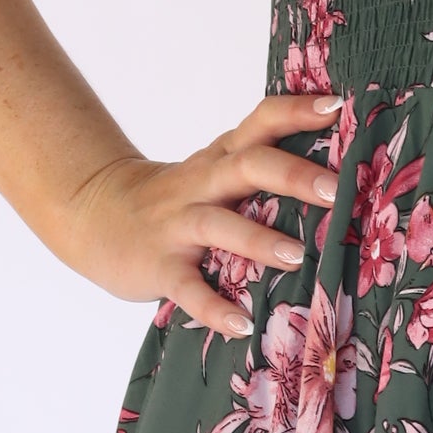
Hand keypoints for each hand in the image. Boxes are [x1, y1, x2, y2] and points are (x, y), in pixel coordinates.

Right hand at [50, 93, 344, 339]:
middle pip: (246, 167)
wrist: (93, 214)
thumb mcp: (214, 171)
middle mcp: (201, 185)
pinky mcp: (159, 266)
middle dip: (292, 176)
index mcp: (220, 159)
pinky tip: (242, 325)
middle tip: (335, 191)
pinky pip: (188, 289)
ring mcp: (177, 225)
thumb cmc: (176, 198)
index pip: (260, 123)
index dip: (296, 112)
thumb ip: (262, 168)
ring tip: (296, 257)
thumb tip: (339, 175)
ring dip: (258, 239)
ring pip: (218, 224)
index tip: (337, 106)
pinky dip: (214, 308)